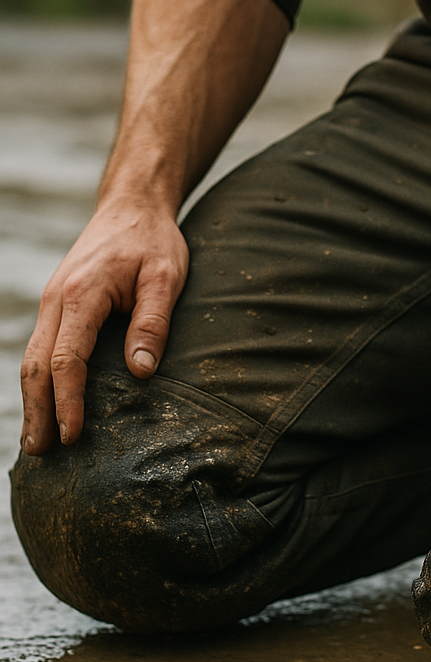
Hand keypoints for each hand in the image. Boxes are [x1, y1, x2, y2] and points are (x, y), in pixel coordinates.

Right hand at [20, 203, 188, 454]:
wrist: (132, 207)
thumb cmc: (154, 242)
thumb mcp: (166, 277)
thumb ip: (153, 322)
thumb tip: (141, 371)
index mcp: (81, 296)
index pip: (67, 360)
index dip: (68, 401)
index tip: (74, 436)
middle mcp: (57, 301)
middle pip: (37, 365)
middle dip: (38, 411)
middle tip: (42, 454)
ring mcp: (53, 302)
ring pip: (32, 359)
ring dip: (33, 401)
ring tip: (38, 442)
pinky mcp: (59, 306)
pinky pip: (42, 348)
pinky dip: (39, 381)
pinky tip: (47, 405)